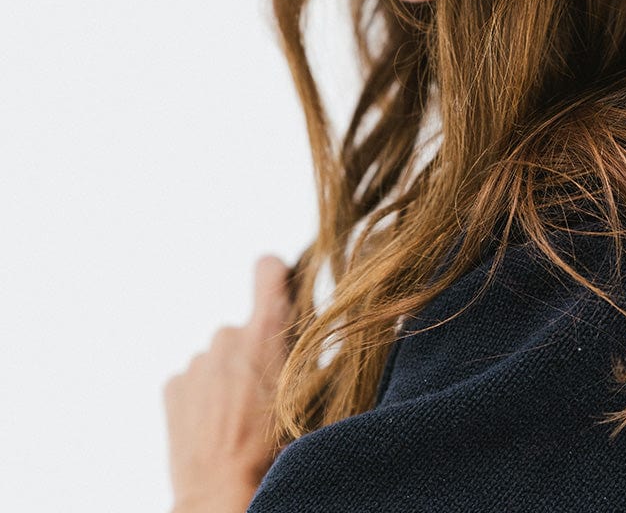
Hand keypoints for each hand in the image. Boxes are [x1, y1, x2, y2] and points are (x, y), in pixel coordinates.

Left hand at [163, 255, 294, 508]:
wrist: (220, 493)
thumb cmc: (275, 450)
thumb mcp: (311, 394)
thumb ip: (309, 354)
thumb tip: (317, 334)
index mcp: (266, 331)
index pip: (267, 268)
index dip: (275, 276)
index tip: (280, 291)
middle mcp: (228, 335)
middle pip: (246, 327)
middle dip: (257, 351)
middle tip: (267, 392)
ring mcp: (197, 361)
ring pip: (221, 357)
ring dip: (231, 376)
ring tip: (240, 418)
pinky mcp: (174, 385)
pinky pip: (197, 378)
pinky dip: (206, 395)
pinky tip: (216, 425)